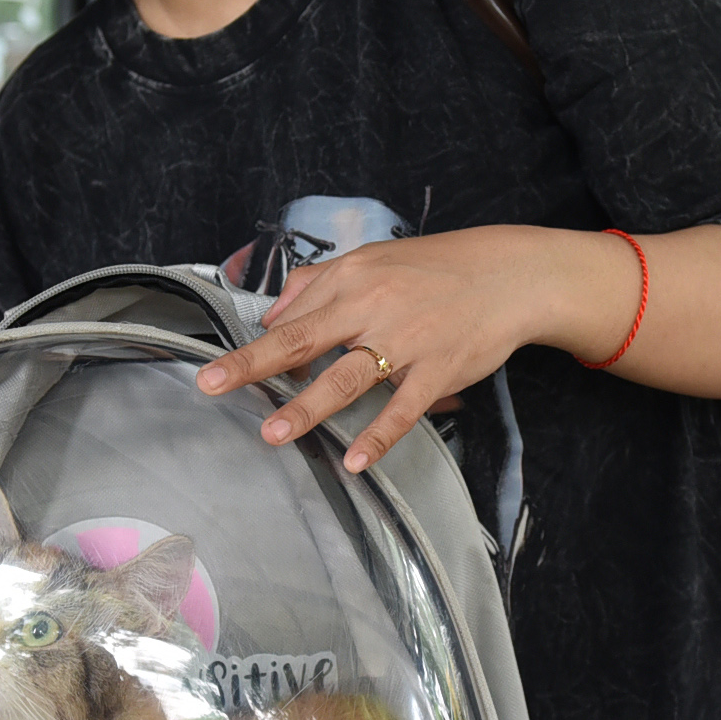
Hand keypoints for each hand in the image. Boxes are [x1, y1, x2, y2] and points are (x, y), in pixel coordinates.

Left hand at [196, 227, 581, 472]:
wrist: (508, 274)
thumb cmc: (437, 268)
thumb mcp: (374, 260)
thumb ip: (319, 283)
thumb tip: (272, 313)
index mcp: (353, 280)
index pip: (292, 319)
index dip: (252, 349)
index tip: (212, 373)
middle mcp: (374, 307)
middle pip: (305, 341)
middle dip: (256, 366)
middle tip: (214, 388)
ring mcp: (408, 341)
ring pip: (349, 378)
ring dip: (309, 407)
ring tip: (275, 434)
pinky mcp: (439, 369)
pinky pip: (404, 409)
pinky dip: (379, 435)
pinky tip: (354, 459)